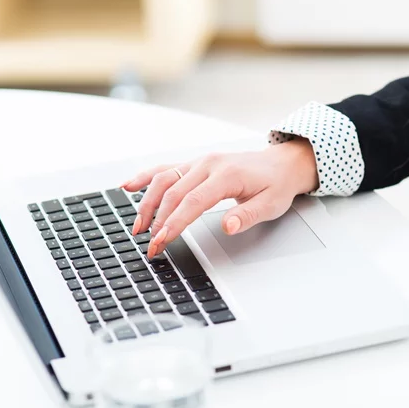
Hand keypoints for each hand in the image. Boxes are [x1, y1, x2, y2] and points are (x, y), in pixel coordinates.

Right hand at [121, 138, 318, 257]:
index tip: (161, 240)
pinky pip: (166, 169)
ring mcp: (200, 162)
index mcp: (227, 175)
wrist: (281, 164)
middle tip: (150, 245)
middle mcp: (209, 164)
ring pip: (164, 179)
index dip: (175, 222)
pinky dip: (146, 177)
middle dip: (158, 220)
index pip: (193, 201)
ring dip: (147, 202)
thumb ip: (247, 215)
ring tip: (137, 227)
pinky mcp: (195, 164)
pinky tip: (128, 186)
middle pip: (174, 192)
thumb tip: (228, 227)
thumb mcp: (271, 204)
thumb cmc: (275, 185)